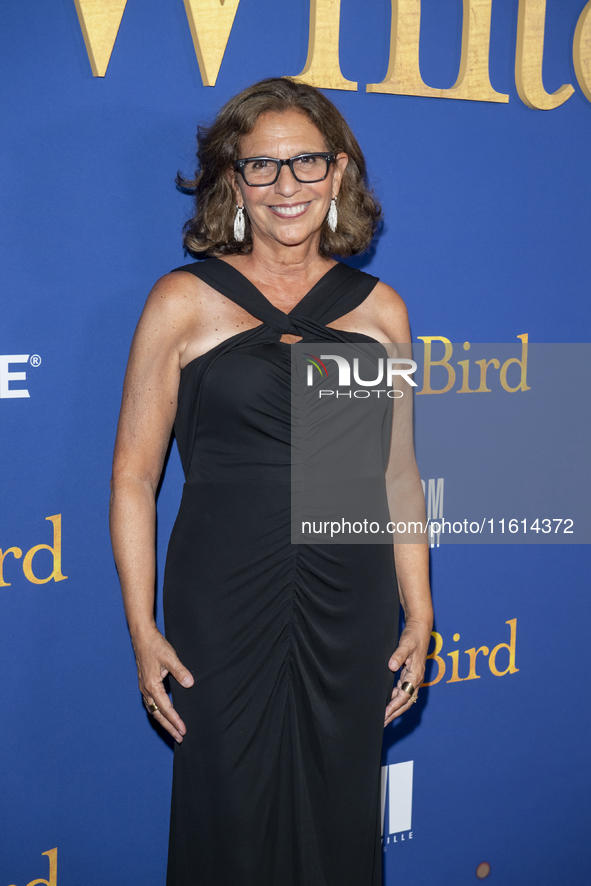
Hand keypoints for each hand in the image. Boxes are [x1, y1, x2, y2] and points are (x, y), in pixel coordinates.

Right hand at [133, 627, 193, 742]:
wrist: (142, 637)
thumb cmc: (155, 646)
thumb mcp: (170, 657)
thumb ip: (180, 671)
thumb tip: (189, 684)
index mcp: (151, 685)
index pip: (165, 708)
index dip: (175, 720)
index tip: (183, 730)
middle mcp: (146, 690)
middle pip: (158, 715)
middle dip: (169, 727)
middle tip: (179, 738)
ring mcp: (144, 688)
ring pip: (153, 711)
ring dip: (164, 722)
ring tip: (173, 731)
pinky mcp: (145, 684)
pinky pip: (151, 704)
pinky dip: (158, 713)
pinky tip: (164, 715)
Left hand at [384, 620, 431, 725]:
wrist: (420, 628)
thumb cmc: (413, 636)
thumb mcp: (405, 644)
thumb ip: (398, 655)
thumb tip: (392, 666)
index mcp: (416, 675)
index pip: (404, 696)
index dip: (394, 706)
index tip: (385, 714)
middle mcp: (416, 679)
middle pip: (406, 702)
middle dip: (395, 713)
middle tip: (382, 723)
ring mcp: (414, 678)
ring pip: (405, 698)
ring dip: (395, 708)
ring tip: (384, 717)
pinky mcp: (410, 674)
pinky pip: (403, 691)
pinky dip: (396, 699)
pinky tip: (387, 701)